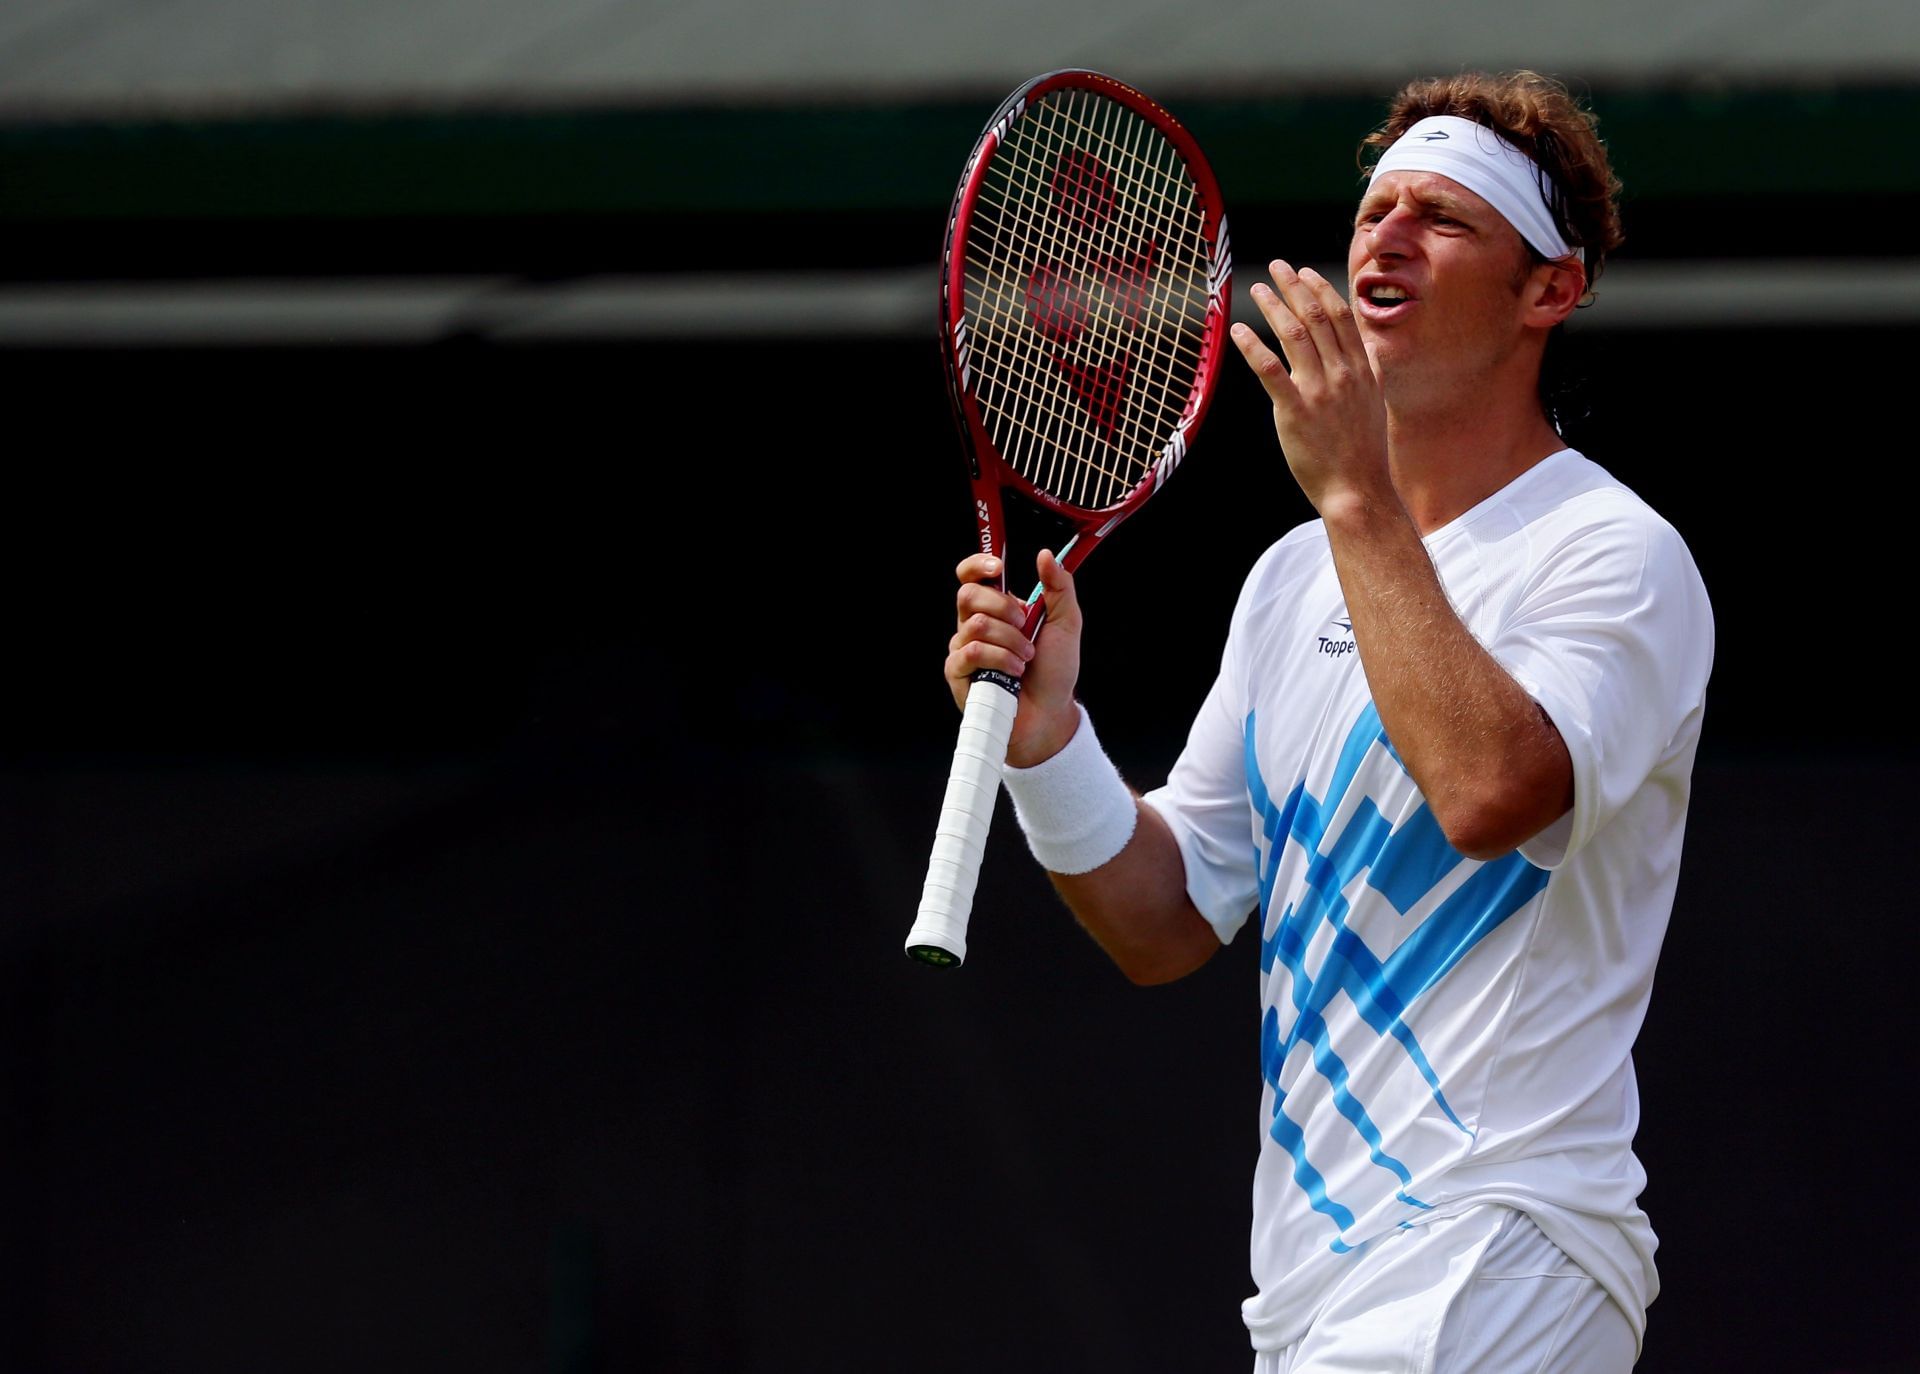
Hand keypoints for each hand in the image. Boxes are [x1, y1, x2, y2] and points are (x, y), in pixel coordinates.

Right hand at [947, 550, 1082, 766]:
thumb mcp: (1066, 623)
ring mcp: (963, 649)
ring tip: (1025, 658)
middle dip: (1003, 608)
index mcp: (996, 608)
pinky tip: (1014, 673)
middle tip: (1025, 626)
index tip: (999, 568)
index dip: (978, 565)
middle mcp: (974, 625)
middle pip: (969, 595)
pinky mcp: (958, 673)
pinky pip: (971, 652)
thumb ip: (1059, 587)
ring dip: (1010, 641)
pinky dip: (1000, 660)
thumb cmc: (1055, 672)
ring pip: (976, 625)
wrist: (1050, 713)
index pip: (971, 576)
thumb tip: (1046, 555)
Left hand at [1231, 259, 1392, 518]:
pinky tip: (1239, 330)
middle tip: (1277, 267)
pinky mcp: (1295, 411)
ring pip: (1293, 335)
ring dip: (1273, 306)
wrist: (1358, 489)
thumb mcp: (1373, 403)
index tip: (1304, 272)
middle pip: (1316, 316)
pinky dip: (1253, 345)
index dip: (1320, 289)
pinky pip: (1270, 369)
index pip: (1341, 316)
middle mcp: (1342, 373)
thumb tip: (1367, 351)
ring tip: (1256, 290)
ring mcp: (1319, 390)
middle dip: (1295, 286)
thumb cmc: (1363, 452)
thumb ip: (1368, 373)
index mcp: (1362, 368)